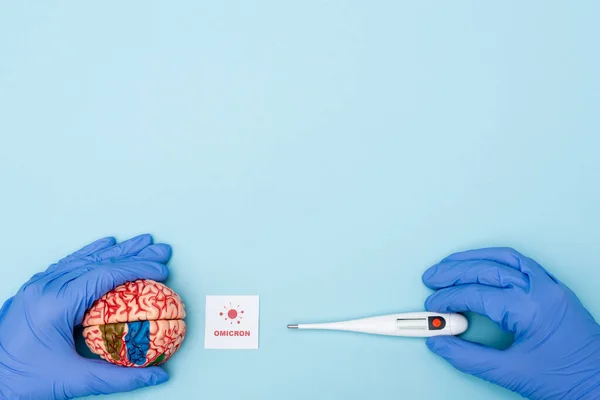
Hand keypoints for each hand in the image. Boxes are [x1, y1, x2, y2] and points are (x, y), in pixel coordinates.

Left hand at [0, 234, 171, 398]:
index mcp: (56, 303)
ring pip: (84, 259)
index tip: (162, 271)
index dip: (138, 270)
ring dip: (116, 251)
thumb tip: (158, 374)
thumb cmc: (24, 382)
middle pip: (99, 261)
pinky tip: (104, 245)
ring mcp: (38, 286)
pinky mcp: (35, 290)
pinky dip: (90, 254)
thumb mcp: (75, 381)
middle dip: (134, 254)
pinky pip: (68, 264)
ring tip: (142, 242)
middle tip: (161, 250)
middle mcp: (46, 287)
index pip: (106, 276)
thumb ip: (120, 377)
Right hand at [422, 247, 599, 398]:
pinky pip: (522, 263)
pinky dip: (497, 260)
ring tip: (450, 264)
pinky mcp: (554, 290)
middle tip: (431, 278)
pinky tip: (483, 264)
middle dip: (453, 272)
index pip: (476, 293)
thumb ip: (468, 357)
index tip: (433, 307)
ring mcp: (550, 286)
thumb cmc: (567, 382)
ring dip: (474, 259)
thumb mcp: (511, 373)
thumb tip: (440, 343)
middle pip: (487, 270)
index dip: (449, 299)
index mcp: (530, 308)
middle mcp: (541, 290)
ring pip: (505, 259)